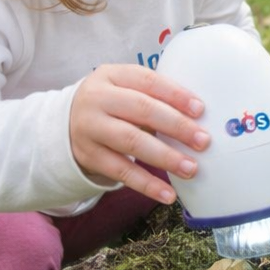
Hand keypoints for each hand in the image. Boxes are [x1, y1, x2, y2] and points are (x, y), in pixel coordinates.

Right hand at [69, 65, 207, 204]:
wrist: (66, 124)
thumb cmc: (112, 104)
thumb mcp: (125, 88)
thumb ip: (155, 96)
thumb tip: (199, 118)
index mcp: (111, 75)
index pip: (148, 81)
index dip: (176, 95)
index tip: (200, 110)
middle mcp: (97, 99)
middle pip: (142, 110)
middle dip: (177, 126)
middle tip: (203, 141)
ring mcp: (90, 128)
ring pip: (132, 141)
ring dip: (165, 157)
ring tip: (191, 168)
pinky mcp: (88, 156)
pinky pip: (121, 172)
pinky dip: (147, 184)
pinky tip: (168, 194)